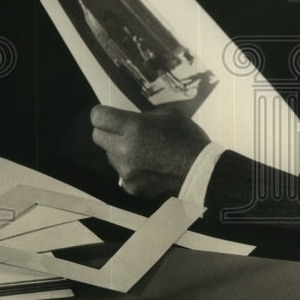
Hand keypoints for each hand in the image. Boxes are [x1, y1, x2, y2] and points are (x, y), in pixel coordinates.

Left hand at [90, 100, 210, 197]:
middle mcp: (125, 149)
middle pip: (98, 137)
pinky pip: (121, 172)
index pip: (98, 117)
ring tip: (141, 149)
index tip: (105, 114)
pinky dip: (129, 168)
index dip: (101, 113)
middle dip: (107, 131)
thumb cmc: (188, 138)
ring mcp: (126, 171)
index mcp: (134, 127)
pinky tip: (147, 165)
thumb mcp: (168, 114)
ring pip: (109, 155)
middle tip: (123, 130)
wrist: (201, 170)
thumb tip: (128, 119)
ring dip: (119, 150)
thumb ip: (143, 116)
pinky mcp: (131, 186)